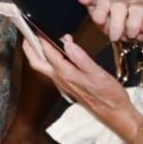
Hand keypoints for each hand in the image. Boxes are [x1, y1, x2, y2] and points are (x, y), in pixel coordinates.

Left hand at [21, 33, 142, 142]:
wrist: (115, 114)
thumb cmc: (110, 96)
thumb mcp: (98, 74)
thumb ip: (81, 58)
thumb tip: (68, 44)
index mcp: (66, 74)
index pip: (48, 53)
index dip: (41, 40)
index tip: (37, 29)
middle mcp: (60, 80)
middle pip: (36, 62)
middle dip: (29, 48)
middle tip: (26, 35)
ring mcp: (63, 85)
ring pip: (43, 67)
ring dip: (38, 54)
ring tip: (39, 41)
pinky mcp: (68, 87)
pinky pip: (52, 71)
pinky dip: (49, 61)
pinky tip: (56, 55)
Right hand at [80, 0, 142, 42]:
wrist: (132, 26)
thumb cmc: (140, 29)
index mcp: (142, 6)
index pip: (138, 10)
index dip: (133, 24)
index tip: (131, 35)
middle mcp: (126, 0)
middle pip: (119, 6)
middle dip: (116, 24)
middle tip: (115, 37)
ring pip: (104, 2)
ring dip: (101, 14)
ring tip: (101, 23)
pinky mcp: (98, 2)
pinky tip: (83, 0)